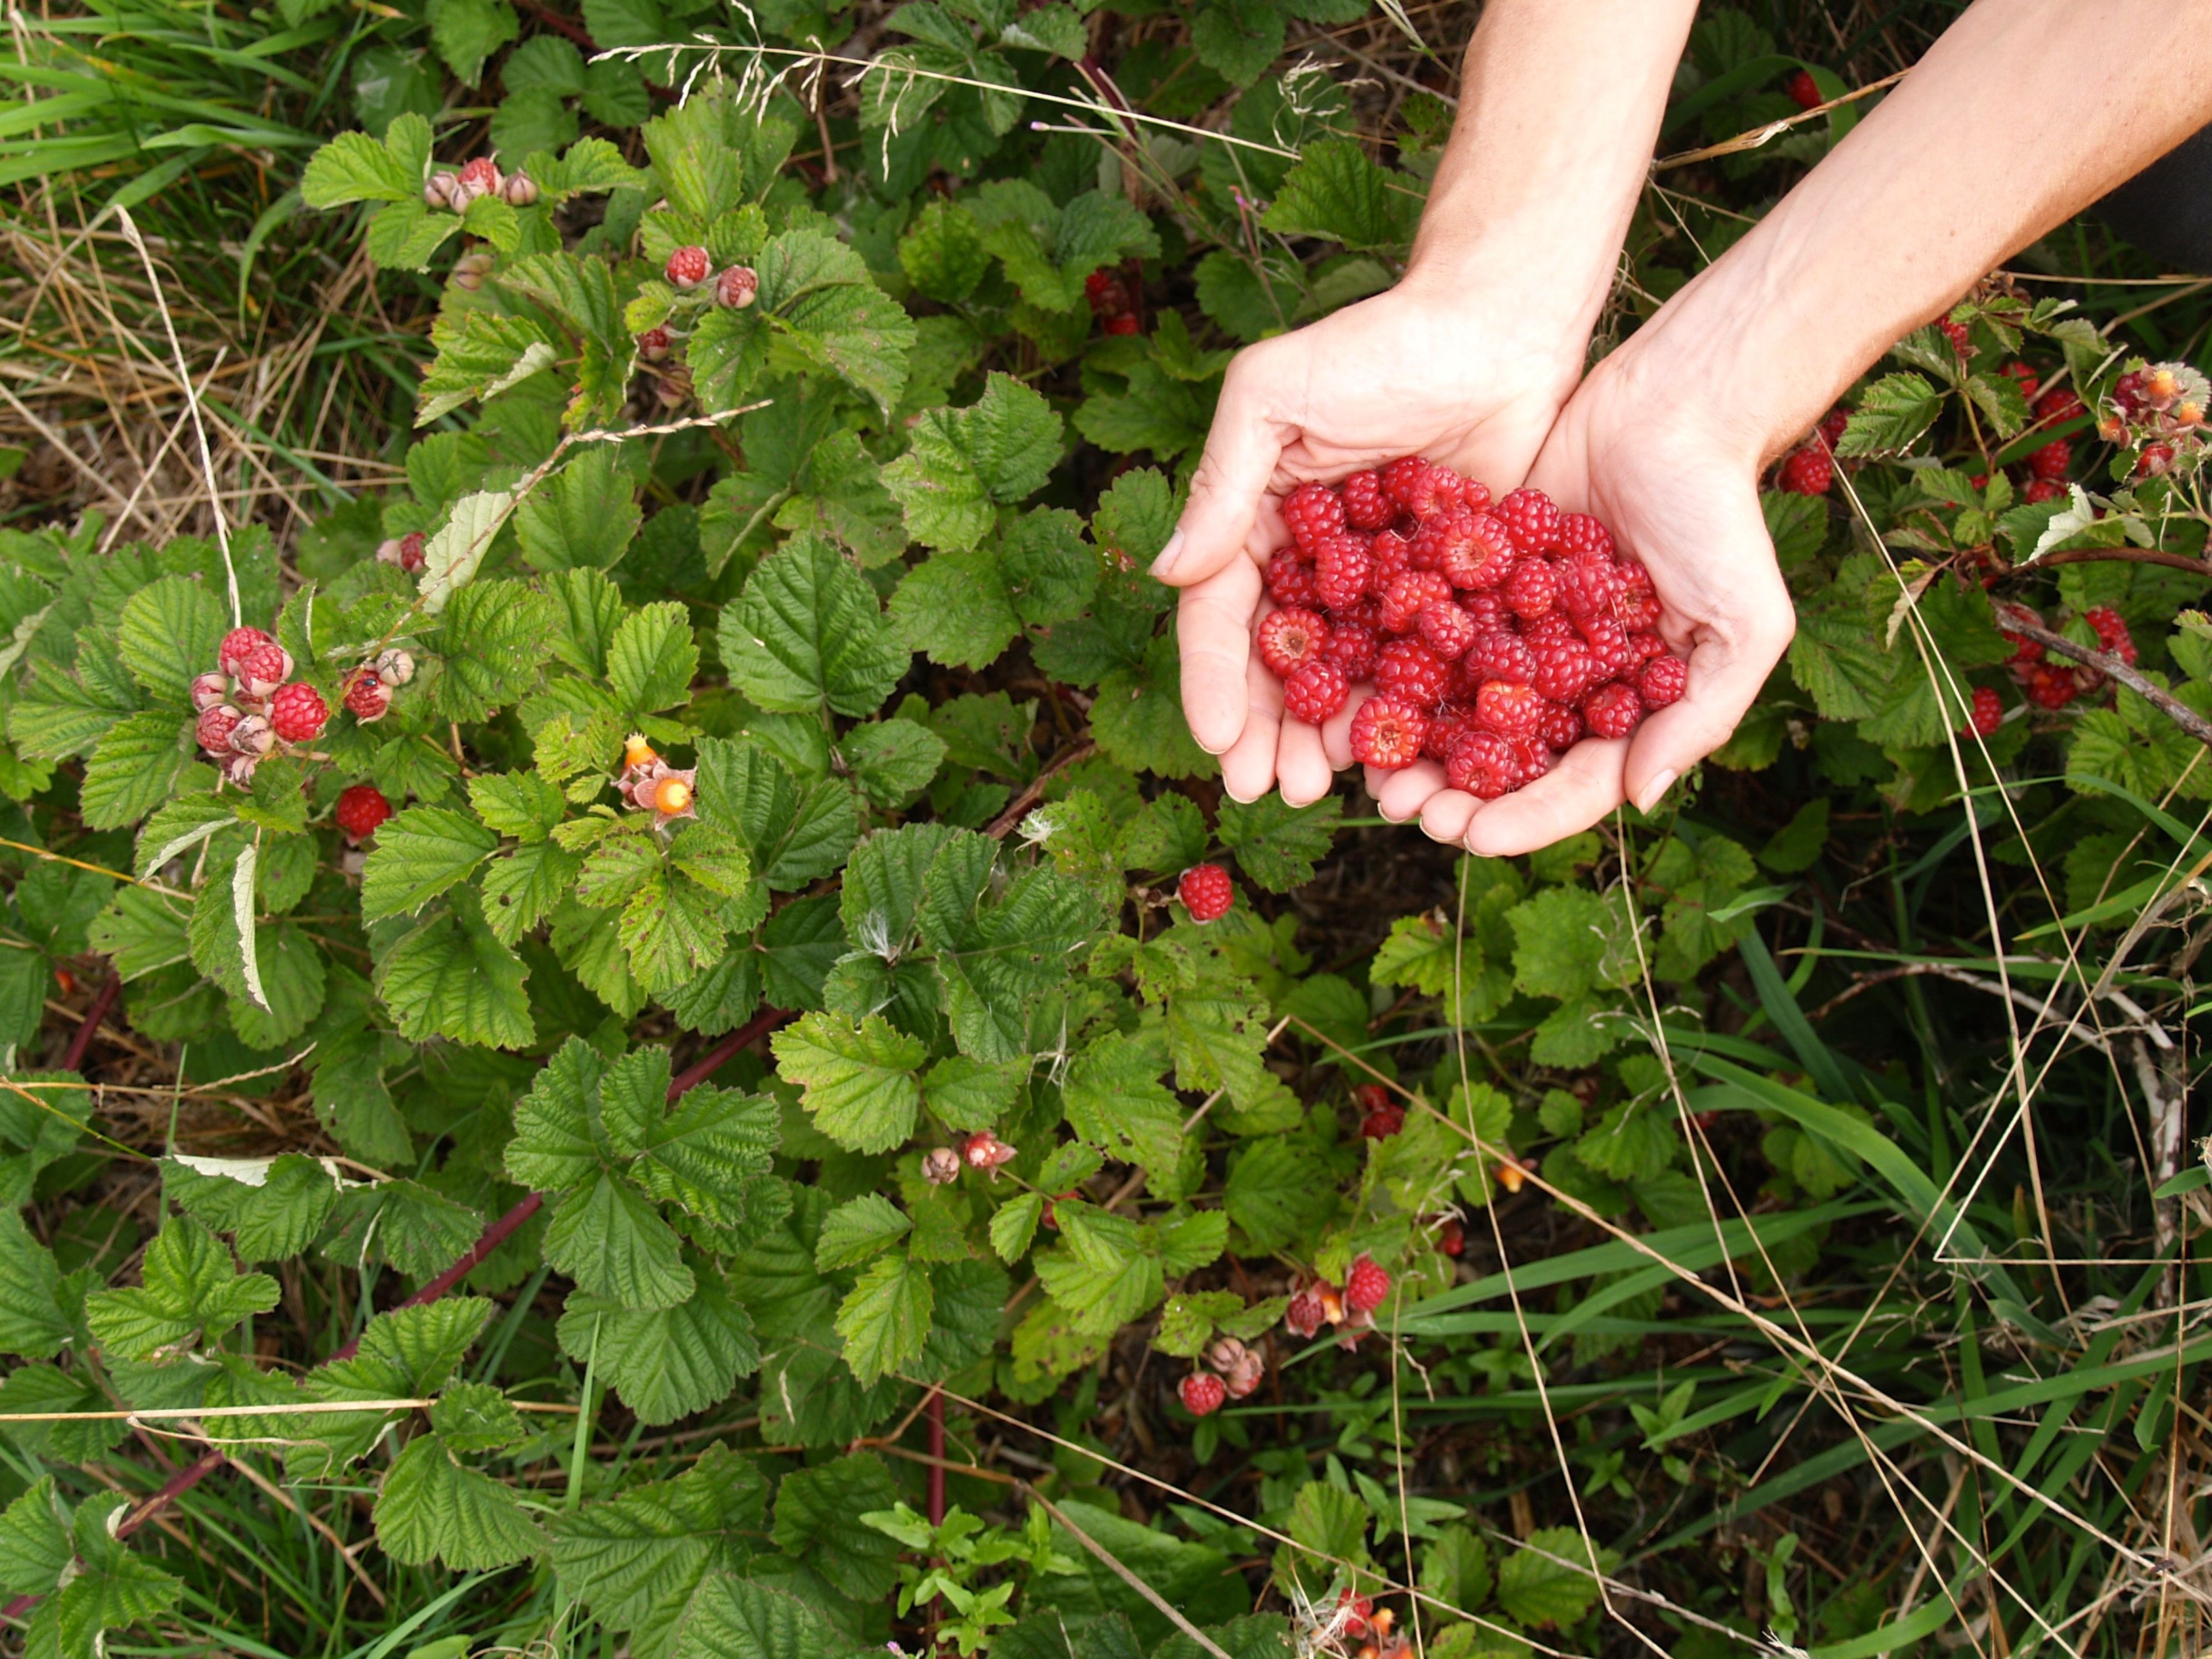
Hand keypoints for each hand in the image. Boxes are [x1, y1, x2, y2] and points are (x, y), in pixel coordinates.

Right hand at [1152, 274, 1585, 805]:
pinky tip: (1400, 764)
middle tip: (1268, 789)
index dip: (1213, 683)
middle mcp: (1311, 567)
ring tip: (1319, 789)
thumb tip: (1169, 574)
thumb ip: (1224, 484)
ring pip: (1344, 683)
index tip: (1216, 744)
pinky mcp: (1448, 597)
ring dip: (1326, 741)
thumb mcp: (1273, 398)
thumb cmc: (1377, 346)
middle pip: (1278, 668)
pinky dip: (1406, 719)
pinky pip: (1420, 671)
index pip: (1222, 616)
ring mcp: (1380, 589)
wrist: (1498, 326)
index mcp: (1257, 524)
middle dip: (1266, 733)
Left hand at [1367, 345, 1796, 854]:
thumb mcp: (1745, 623)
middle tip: (1404, 808)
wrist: (1671, 410)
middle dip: (1450, 792)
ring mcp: (1513, 633)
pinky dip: (1387, 662)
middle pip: (1499, 759)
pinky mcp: (1473, 580)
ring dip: (1406, 743)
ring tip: (1363, 766)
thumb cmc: (1720, 518)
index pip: (1572, 785)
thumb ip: (1701, 715)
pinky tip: (1347, 687)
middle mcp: (1562, 682)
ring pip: (1449, 706)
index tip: (1473, 839)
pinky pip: (1424, 632)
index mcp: (1624, 707)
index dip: (1525, 818)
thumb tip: (1642, 798)